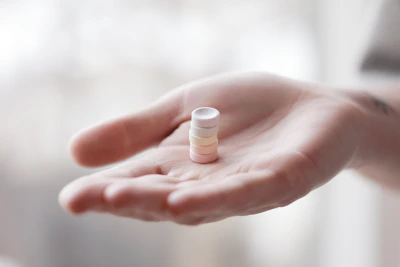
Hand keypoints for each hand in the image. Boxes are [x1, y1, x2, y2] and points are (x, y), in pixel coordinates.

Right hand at [59, 72, 363, 224]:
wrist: (310, 106)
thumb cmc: (249, 108)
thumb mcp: (184, 108)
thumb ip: (138, 129)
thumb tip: (75, 151)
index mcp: (184, 167)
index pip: (141, 181)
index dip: (106, 190)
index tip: (71, 196)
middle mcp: (209, 185)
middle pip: (163, 196)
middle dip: (124, 199)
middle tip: (83, 200)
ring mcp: (245, 187)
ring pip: (199, 200)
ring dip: (159, 201)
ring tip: (119, 197)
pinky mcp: (282, 180)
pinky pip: (249, 192)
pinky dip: (218, 197)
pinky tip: (185, 201)